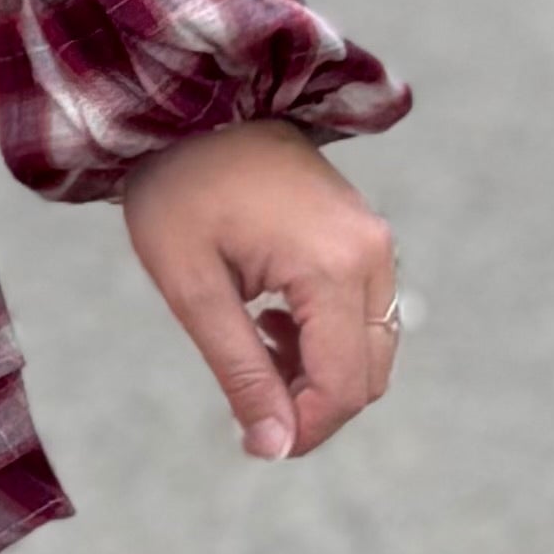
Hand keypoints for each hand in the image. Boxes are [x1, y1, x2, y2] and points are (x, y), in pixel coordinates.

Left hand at [118, 122, 402, 466]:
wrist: (195, 106)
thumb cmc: (179, 190)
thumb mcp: (193, 289)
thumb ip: (240, 370)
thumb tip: (274, 447)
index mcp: (331, 267)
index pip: (342, 385)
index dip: (303, 431)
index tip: (254, 444)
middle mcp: (371, 253)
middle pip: (368, 375)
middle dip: (314, 407)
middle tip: (248, 404)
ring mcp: (374, 240)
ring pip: (372, 348)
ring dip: (319, 373)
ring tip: (252, 351)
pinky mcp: (365, 235)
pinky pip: (365, 313)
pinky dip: (326, 340)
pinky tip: (271, 323)